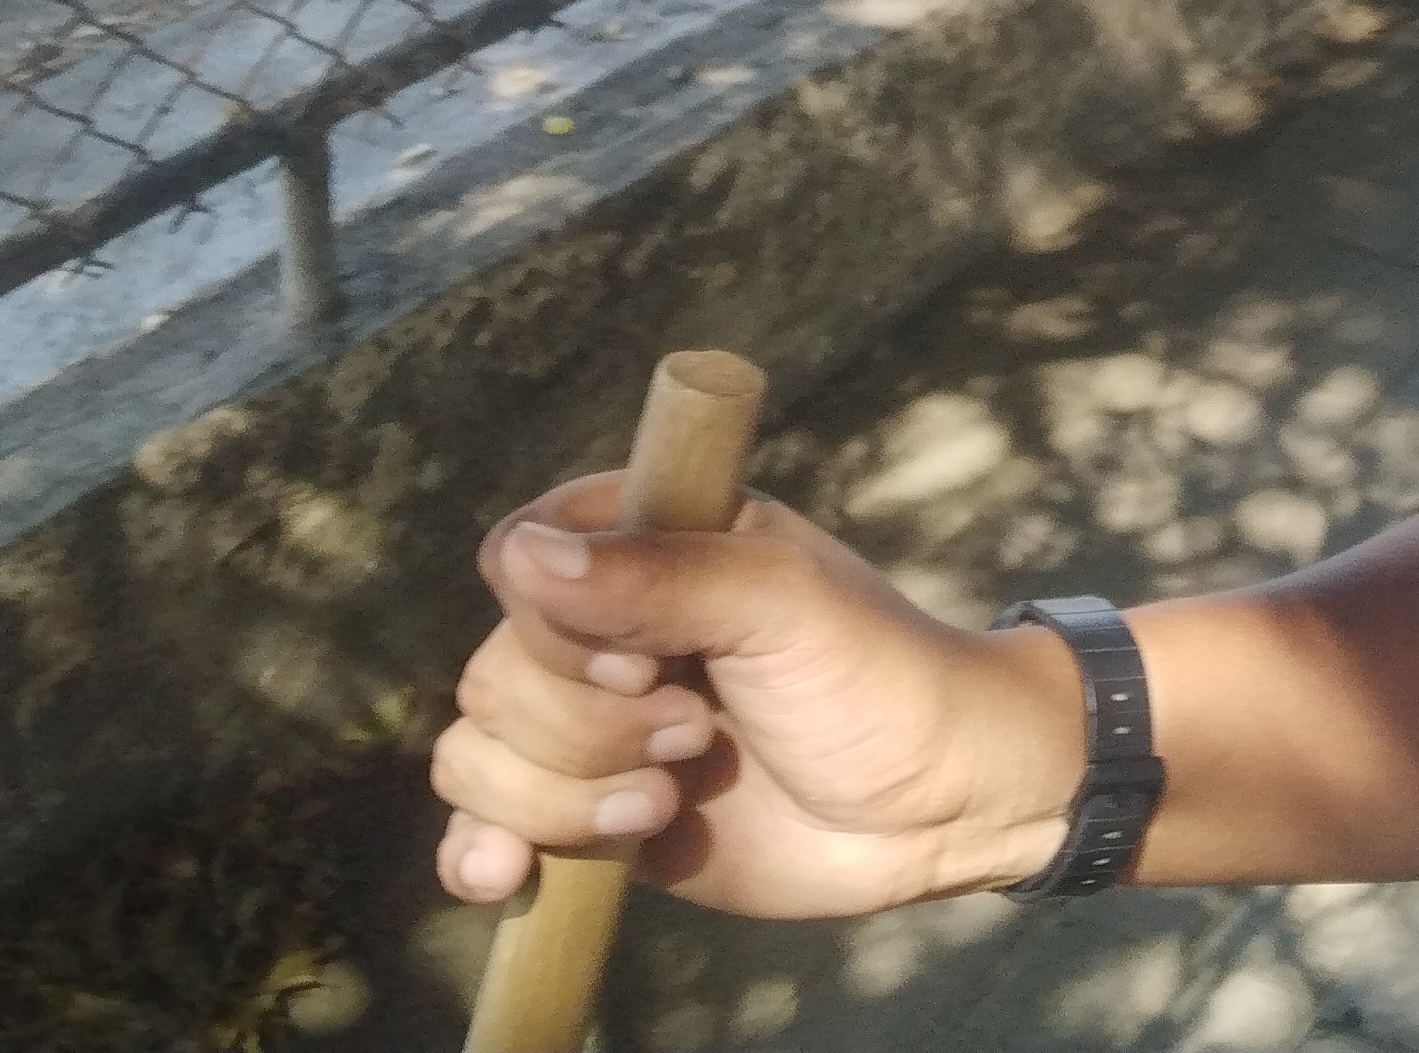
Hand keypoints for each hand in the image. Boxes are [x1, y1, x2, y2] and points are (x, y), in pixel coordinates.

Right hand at [428, 473, 1083, 918]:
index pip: (518, 556)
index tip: (646, 659)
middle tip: (696, 733)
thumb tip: (521, 556)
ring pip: (479, 753)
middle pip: (493, 670)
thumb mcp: (785, 606)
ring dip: (563, 795)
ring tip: (666, 802)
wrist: (940, 807)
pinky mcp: (593, 816)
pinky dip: (481, 851)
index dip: (557, 620)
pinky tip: (507, 876)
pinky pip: (483, 828)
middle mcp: (606, 631)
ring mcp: (594, 727)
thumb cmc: (881, 679)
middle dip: (587, 723)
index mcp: (649, 542)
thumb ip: (660, 576)